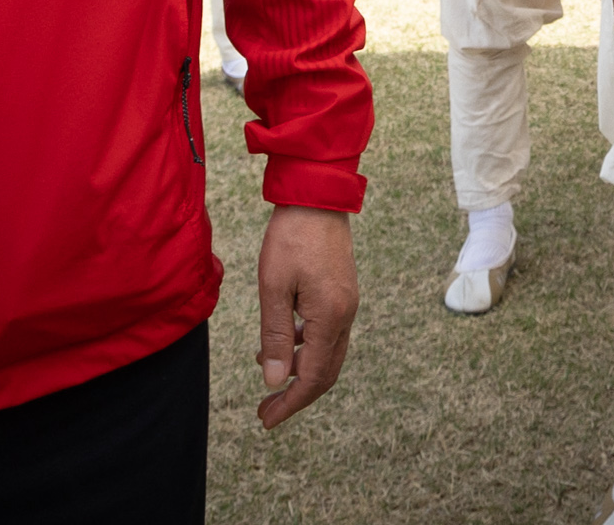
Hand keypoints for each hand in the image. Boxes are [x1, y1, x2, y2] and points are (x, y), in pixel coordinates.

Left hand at [255, 205, 356, 429]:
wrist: (317, 194)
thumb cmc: (291, 237)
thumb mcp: (273, 287)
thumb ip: (274, 336)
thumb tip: (274, 380)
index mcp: (330, 317)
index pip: (313, 377)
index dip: (290, 403)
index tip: (267, 419)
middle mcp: (345, 315)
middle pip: (325, 372)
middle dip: (296, 395)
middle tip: (266, 410)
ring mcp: (346, 303)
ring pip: (327, 353)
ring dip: (299, 369)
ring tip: (267, 374)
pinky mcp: (342, 292)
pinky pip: (327, 332)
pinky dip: (305, 346)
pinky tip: (280, 341)